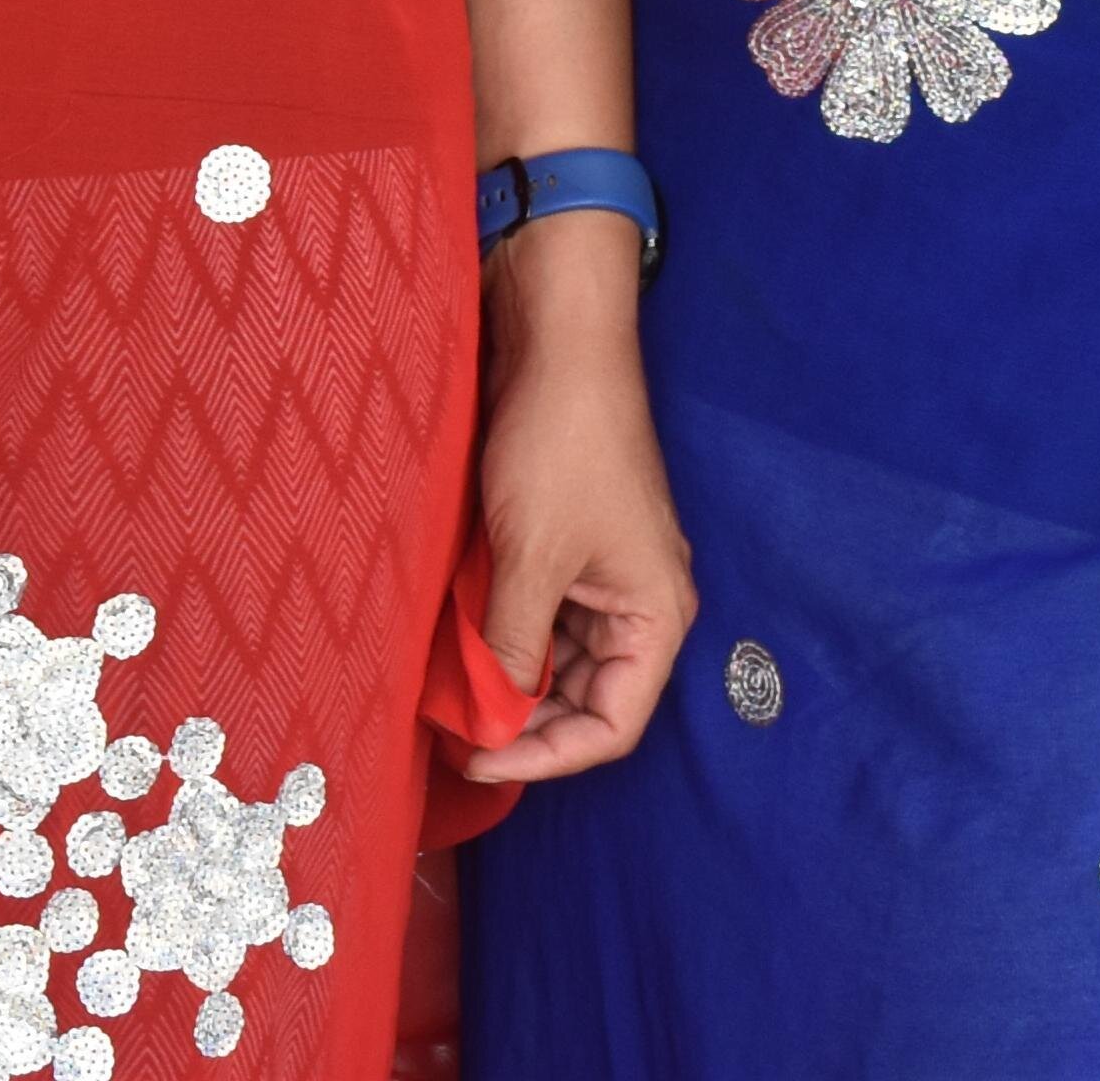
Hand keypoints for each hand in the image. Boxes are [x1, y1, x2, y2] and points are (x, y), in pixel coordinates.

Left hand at [454, 219, 693, 786]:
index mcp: (656, 616)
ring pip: (556, 660)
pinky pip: (539, 615)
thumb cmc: (563, 443)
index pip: (611, 726)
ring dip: (505, 679)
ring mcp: (602, 574)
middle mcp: (638, 604)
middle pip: (585, 699)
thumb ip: (511, 646)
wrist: (557, 339)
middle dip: (520, 722)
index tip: (476, 759)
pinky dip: (499, 634)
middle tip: (448, 733)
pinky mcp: (569, 546)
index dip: (545, 756)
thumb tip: (485, 721)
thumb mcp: (531, 558)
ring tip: (443, 694)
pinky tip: (453, 643)